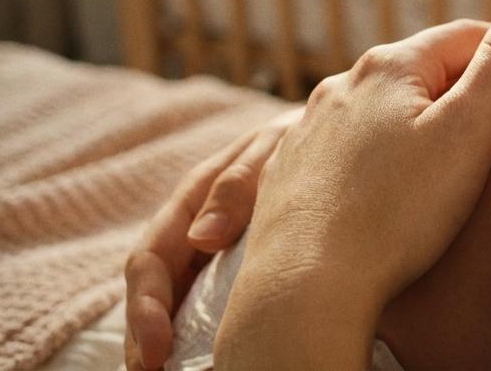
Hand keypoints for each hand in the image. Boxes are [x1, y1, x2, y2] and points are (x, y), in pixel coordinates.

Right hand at [124, 107, 299, 370]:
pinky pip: (211, 308)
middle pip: (153, 293)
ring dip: (168, 345)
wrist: (344, 141)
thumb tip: (202, 238)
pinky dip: (203, 338)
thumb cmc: (304, 142)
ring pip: (177, 306)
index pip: (151, 260)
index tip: (157, 349)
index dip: (147, 307)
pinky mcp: (237, 272)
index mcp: (190, 201)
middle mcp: (192, 232)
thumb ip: (239, 186)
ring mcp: (212, 255)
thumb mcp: (273, 150)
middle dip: (145, 338)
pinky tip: (218, 360)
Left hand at [214, 0, 490, 369]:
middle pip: (422, 72)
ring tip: (446, 169)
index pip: (468, 36)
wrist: (306, 285)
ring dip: (416, 128)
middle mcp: (341, 85)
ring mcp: (309, 129)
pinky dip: (376, 162)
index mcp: (390, 66)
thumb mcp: (471, 129)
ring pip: (380, 113)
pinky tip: (390, 195)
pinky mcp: (290, 173)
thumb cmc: (400, 211)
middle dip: (461, 93)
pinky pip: (347, 151)